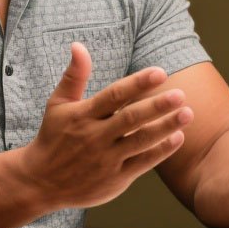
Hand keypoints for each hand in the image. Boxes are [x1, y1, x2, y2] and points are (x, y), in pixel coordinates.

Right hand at [20, 43, 192, 210]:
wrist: (40, 182)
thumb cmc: (53, 137)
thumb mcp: (57, 104)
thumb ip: (74, 75)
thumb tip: (78, 45)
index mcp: (83, 115)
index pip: (114, 95)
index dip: (138, 83)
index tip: (160, 72)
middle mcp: (95, 137)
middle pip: (131, 119)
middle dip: (158, 106)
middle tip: (181, 94)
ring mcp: (106, 159)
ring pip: (141, 141)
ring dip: (166, 127)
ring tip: (188, 113)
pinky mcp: (115, 179)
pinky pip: (143, 163)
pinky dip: (161, 151)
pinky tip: (177, 137)